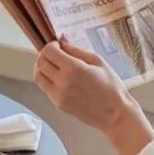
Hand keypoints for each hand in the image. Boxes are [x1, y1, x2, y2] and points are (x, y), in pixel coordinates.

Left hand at [34, 37, 153, 154]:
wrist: (115, 114)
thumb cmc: (112, 87)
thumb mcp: (98, 61)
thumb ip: (76, 50)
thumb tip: (62, 40)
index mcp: (73, 68)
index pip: (48, 51)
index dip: (51, 45)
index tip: (58, 46)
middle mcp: (62, 82)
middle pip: (40, 62)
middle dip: (45, 55)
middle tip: (56, 54)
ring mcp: (58, 95)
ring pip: (38, 76)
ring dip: (42, 68)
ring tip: (55, 66)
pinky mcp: (58, 105)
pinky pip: (45, 88)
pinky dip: (48, 80)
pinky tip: (60, 78)